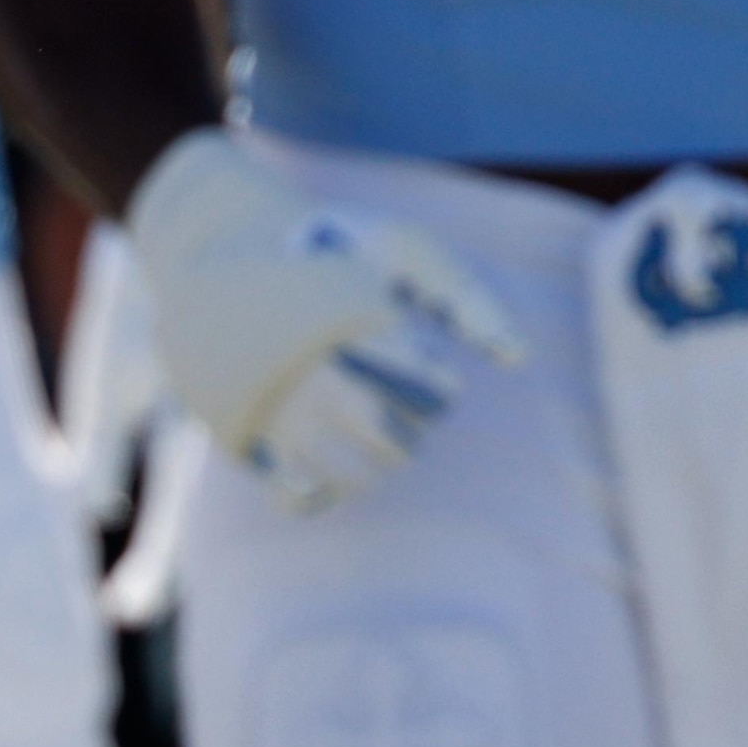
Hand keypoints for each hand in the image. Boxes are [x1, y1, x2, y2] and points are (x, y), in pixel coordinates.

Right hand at [122, 128, 525, 515]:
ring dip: (380, 460)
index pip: (427, 381)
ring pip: (353, 474)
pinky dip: (324, 490)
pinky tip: (332, 460)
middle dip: (414, 420)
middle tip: (404, 393)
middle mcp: (309, 371)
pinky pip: (297, 498)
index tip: (429, 363)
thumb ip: (465, 296)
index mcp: (348, 320)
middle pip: (390, 431)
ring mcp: (276, 410)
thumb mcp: (403, 248)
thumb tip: (519, 358)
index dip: (437, 378)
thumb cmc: (336, 254)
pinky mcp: (248, 440)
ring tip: (374, 421)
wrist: (228, 251)